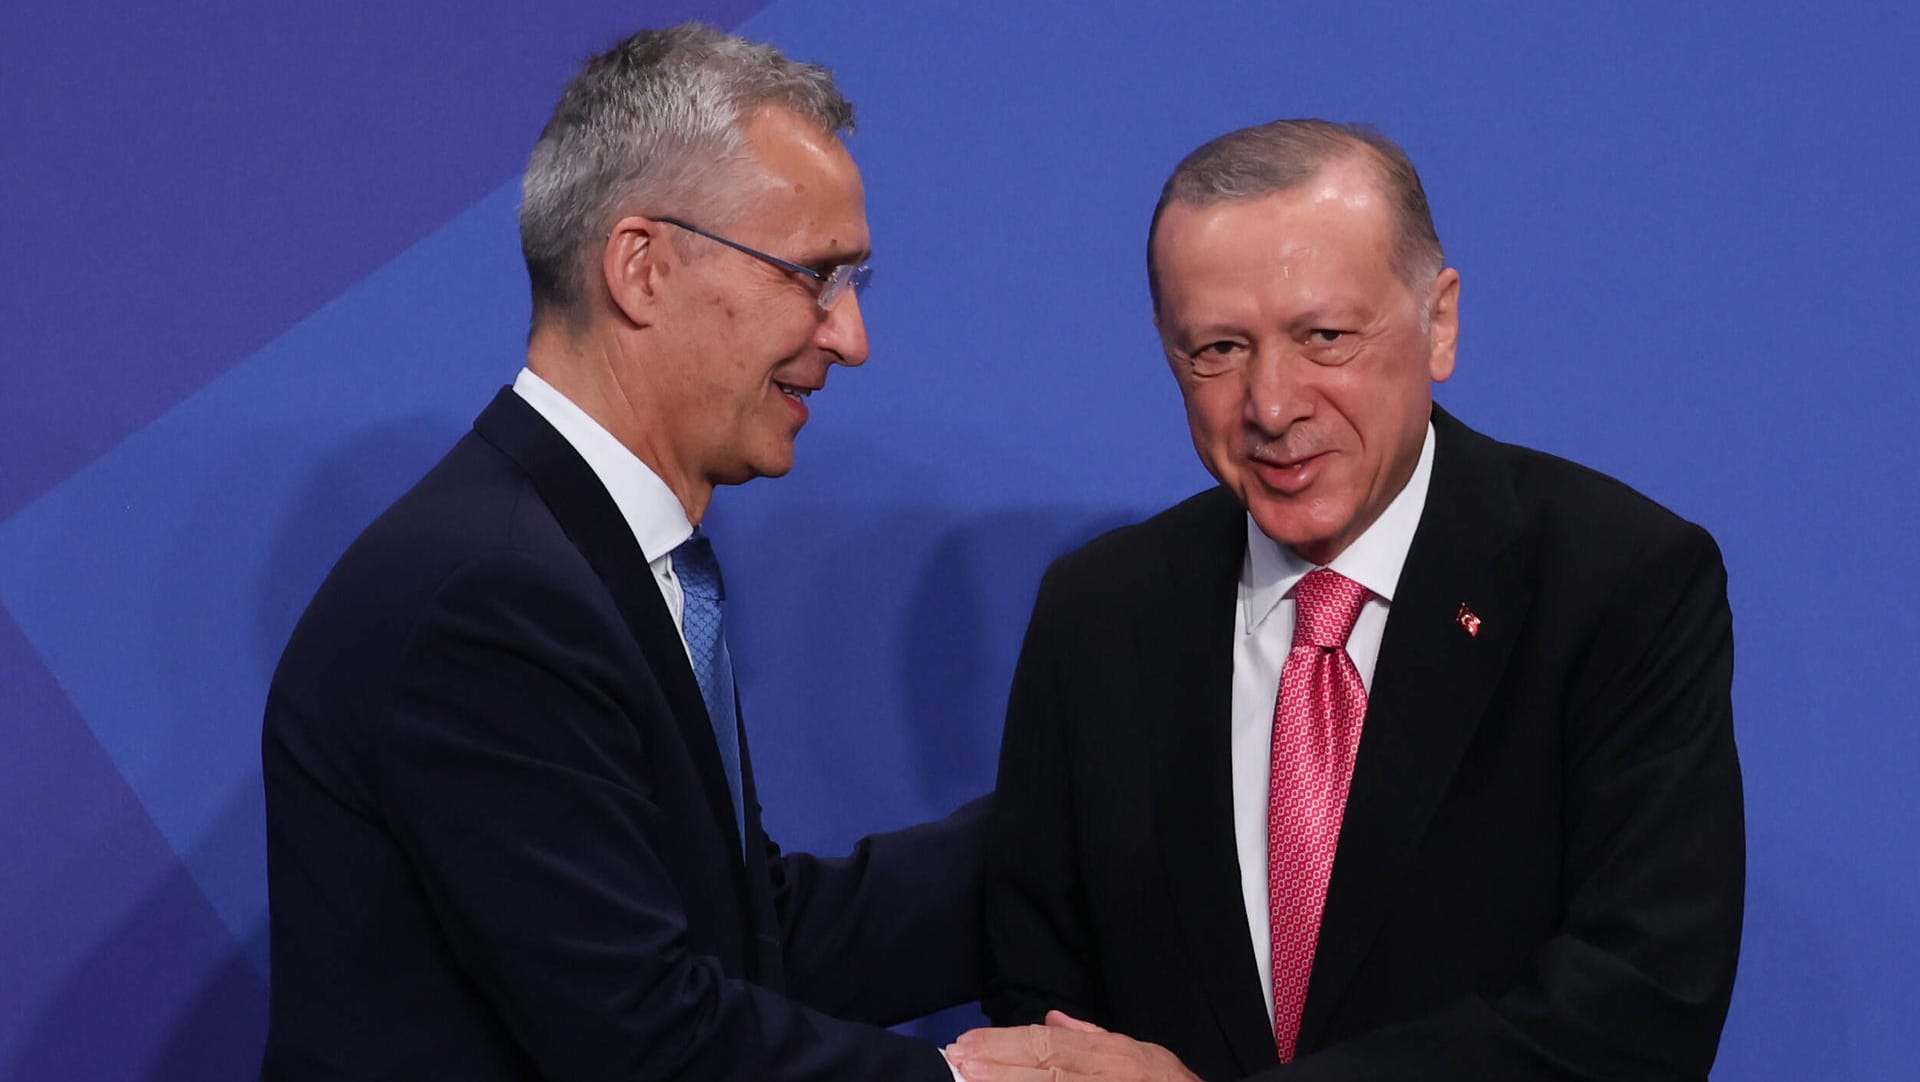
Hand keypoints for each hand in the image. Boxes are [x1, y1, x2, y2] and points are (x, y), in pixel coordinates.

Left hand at [946, 1010, 1202, 1081]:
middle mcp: (1106, 1078)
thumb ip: (1094, 1036)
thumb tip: (1053, 1020)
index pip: (1047, 1044)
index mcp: (1112, 1056)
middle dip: (994, 1065)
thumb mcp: (1143, 1053)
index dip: (1004, 1043)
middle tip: (956, 1061)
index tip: (969, 1043)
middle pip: (1040, 1068)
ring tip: (967, 1081)